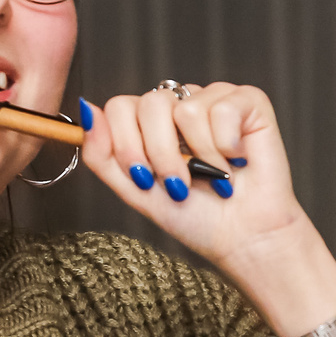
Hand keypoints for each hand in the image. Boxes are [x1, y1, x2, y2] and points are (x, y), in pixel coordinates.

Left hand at [80, 81, 335, 336]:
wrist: (242, 237)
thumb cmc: (195, 216)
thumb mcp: (135, 190)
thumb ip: (103, 153)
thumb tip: (87, 107)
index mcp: (151, 122)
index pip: (120, 106)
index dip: (128, 145)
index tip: (145, 178)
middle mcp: (181, 104)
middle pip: (150, 104)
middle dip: (161, 154)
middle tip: (181, 183)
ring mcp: (214, 99)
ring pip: (185, 107)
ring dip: (198, 155)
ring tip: (213, 174)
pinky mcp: (248, 101)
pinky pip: (223, 108)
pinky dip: (227, 144)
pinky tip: (236, 160)